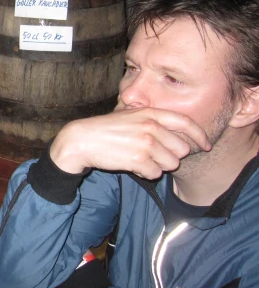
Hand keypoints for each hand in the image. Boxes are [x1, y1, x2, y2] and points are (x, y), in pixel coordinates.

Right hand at [49, 108, 211, 179]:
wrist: (82, 140)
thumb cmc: (105, 129)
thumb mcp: (129, 114)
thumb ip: (151, 118)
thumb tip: (177, 131)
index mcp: (150, 113)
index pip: (185, 122)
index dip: (200, 135)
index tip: (205, 145)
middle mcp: (151, 127)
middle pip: (181, 149)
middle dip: (171, 156)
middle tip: (154, 155)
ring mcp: (145, 143)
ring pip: (171, 164)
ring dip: (158, 166)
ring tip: (140, 159)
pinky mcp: (138, 160)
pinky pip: (155, 174)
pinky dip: (145, 173)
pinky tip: (131, 165)